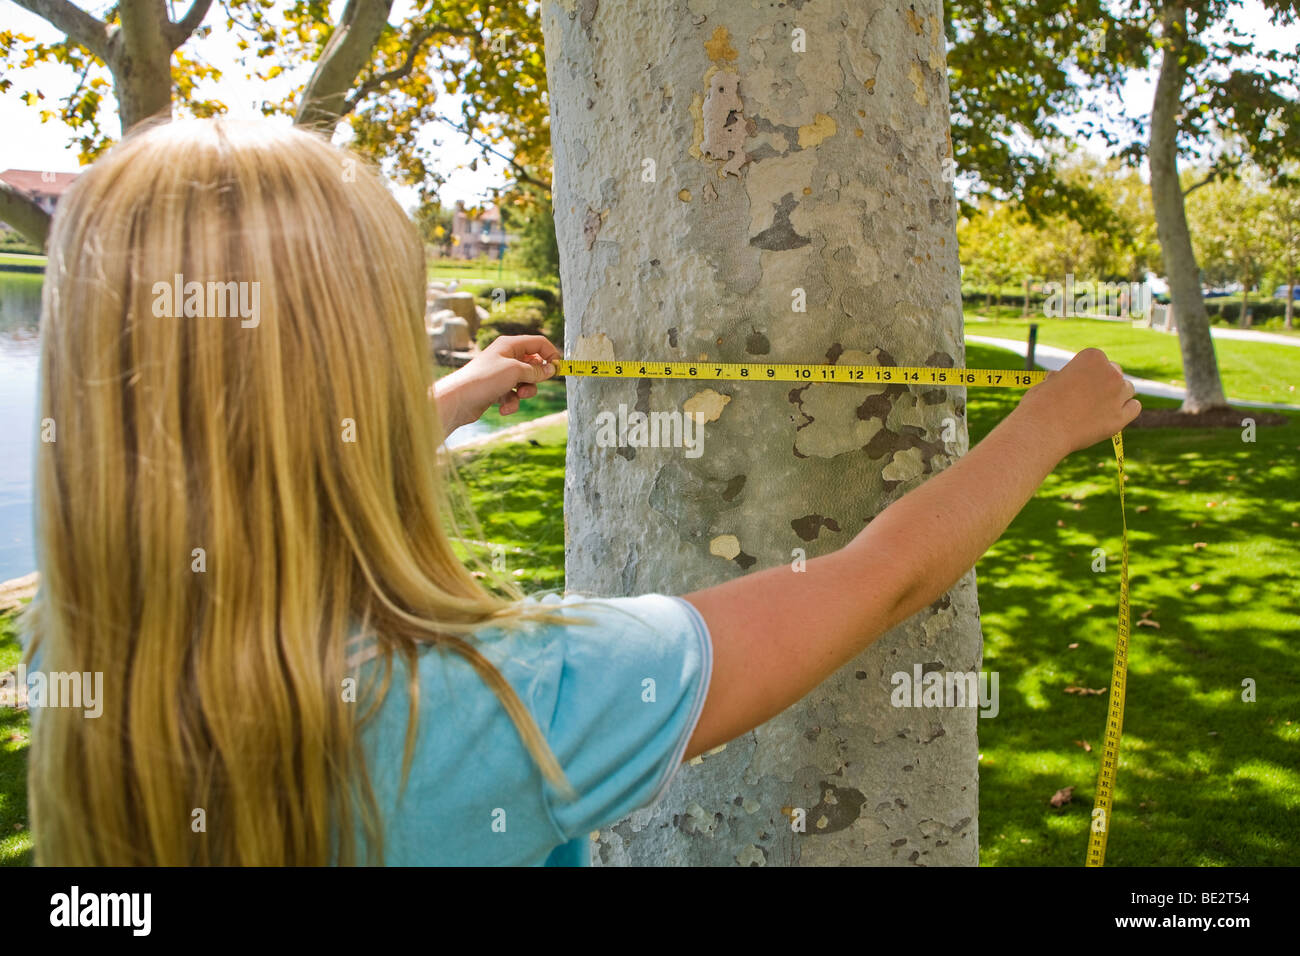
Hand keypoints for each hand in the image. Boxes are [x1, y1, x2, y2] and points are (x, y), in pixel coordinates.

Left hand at [433, 334, 561, 432]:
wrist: (458, 399)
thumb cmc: (484, 379)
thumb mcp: (515, 371)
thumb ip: (536, 370)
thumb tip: (551, 369)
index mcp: (510, 345)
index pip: (538, 343)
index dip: (550, 354)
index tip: (558, 369)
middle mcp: (505, 357)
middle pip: (533, 364)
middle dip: (536, 378)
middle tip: (531, 385)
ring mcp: (501, 374)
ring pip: (525, 382)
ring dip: (525, 392)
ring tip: (516, 396)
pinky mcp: (496, 389)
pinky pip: (513, 395)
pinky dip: (511, 403)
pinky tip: (502, 408)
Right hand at [1015, 347, 1140, 457]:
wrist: (1042, 430)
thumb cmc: (1039, 404)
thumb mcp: (1049, 381)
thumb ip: (1063, 378)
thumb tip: (1060, 378)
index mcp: (1092, 357)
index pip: (1098, 361)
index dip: (1087, 373)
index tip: (1077, 383)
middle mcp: (1110, 372)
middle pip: (1115, 373)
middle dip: (1105, 382)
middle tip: (1089, 396)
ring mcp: (1117, 395)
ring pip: (1127, 390)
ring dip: (1117, 396)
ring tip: (1097, 408)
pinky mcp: (1120, 417)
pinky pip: (1134, 408)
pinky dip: (1126, 410)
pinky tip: (1113, 415)